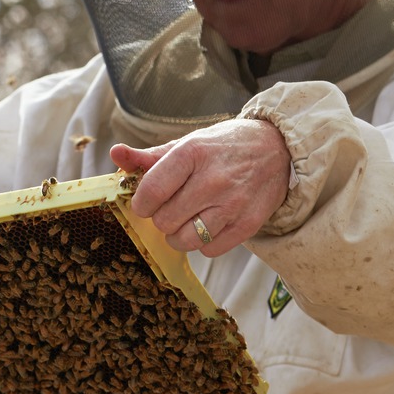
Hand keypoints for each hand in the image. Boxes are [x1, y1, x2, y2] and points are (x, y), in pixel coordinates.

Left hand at [110, 118, 290, 257]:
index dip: (141, 203)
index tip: (145, 203)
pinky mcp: (249, 224)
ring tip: (185, 219)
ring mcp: (233, 204)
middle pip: (165, 220)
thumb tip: (115, 153)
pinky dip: (203, 242)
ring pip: (185, 240)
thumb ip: (149, 155)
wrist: (277, 149)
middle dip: (160, 218)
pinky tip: (207, 224)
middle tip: (170, 208)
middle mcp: (213, 179)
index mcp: (192, 154)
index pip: (151, 192)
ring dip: (178, 235)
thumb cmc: (222, 147)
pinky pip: (210, 249)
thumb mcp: (187, 143)